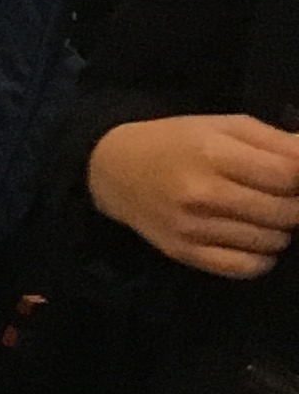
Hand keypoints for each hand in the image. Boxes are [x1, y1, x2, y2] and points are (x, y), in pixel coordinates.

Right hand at [89, 113, 298, 278]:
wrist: (113, 170)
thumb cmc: (176, 141)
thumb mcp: (224, 125)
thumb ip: (277, 141)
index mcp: (212, 153)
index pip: (289, 175)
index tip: (296, 175)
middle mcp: (202, 194)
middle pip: (287, 212)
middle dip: (295, 203)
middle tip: (281, 194)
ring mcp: (192, 228)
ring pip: (272, 241)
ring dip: (279, 228)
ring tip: (262, 213)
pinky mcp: (184, 253)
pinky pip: (247, 267)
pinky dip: (261, 256)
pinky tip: (251, 237)